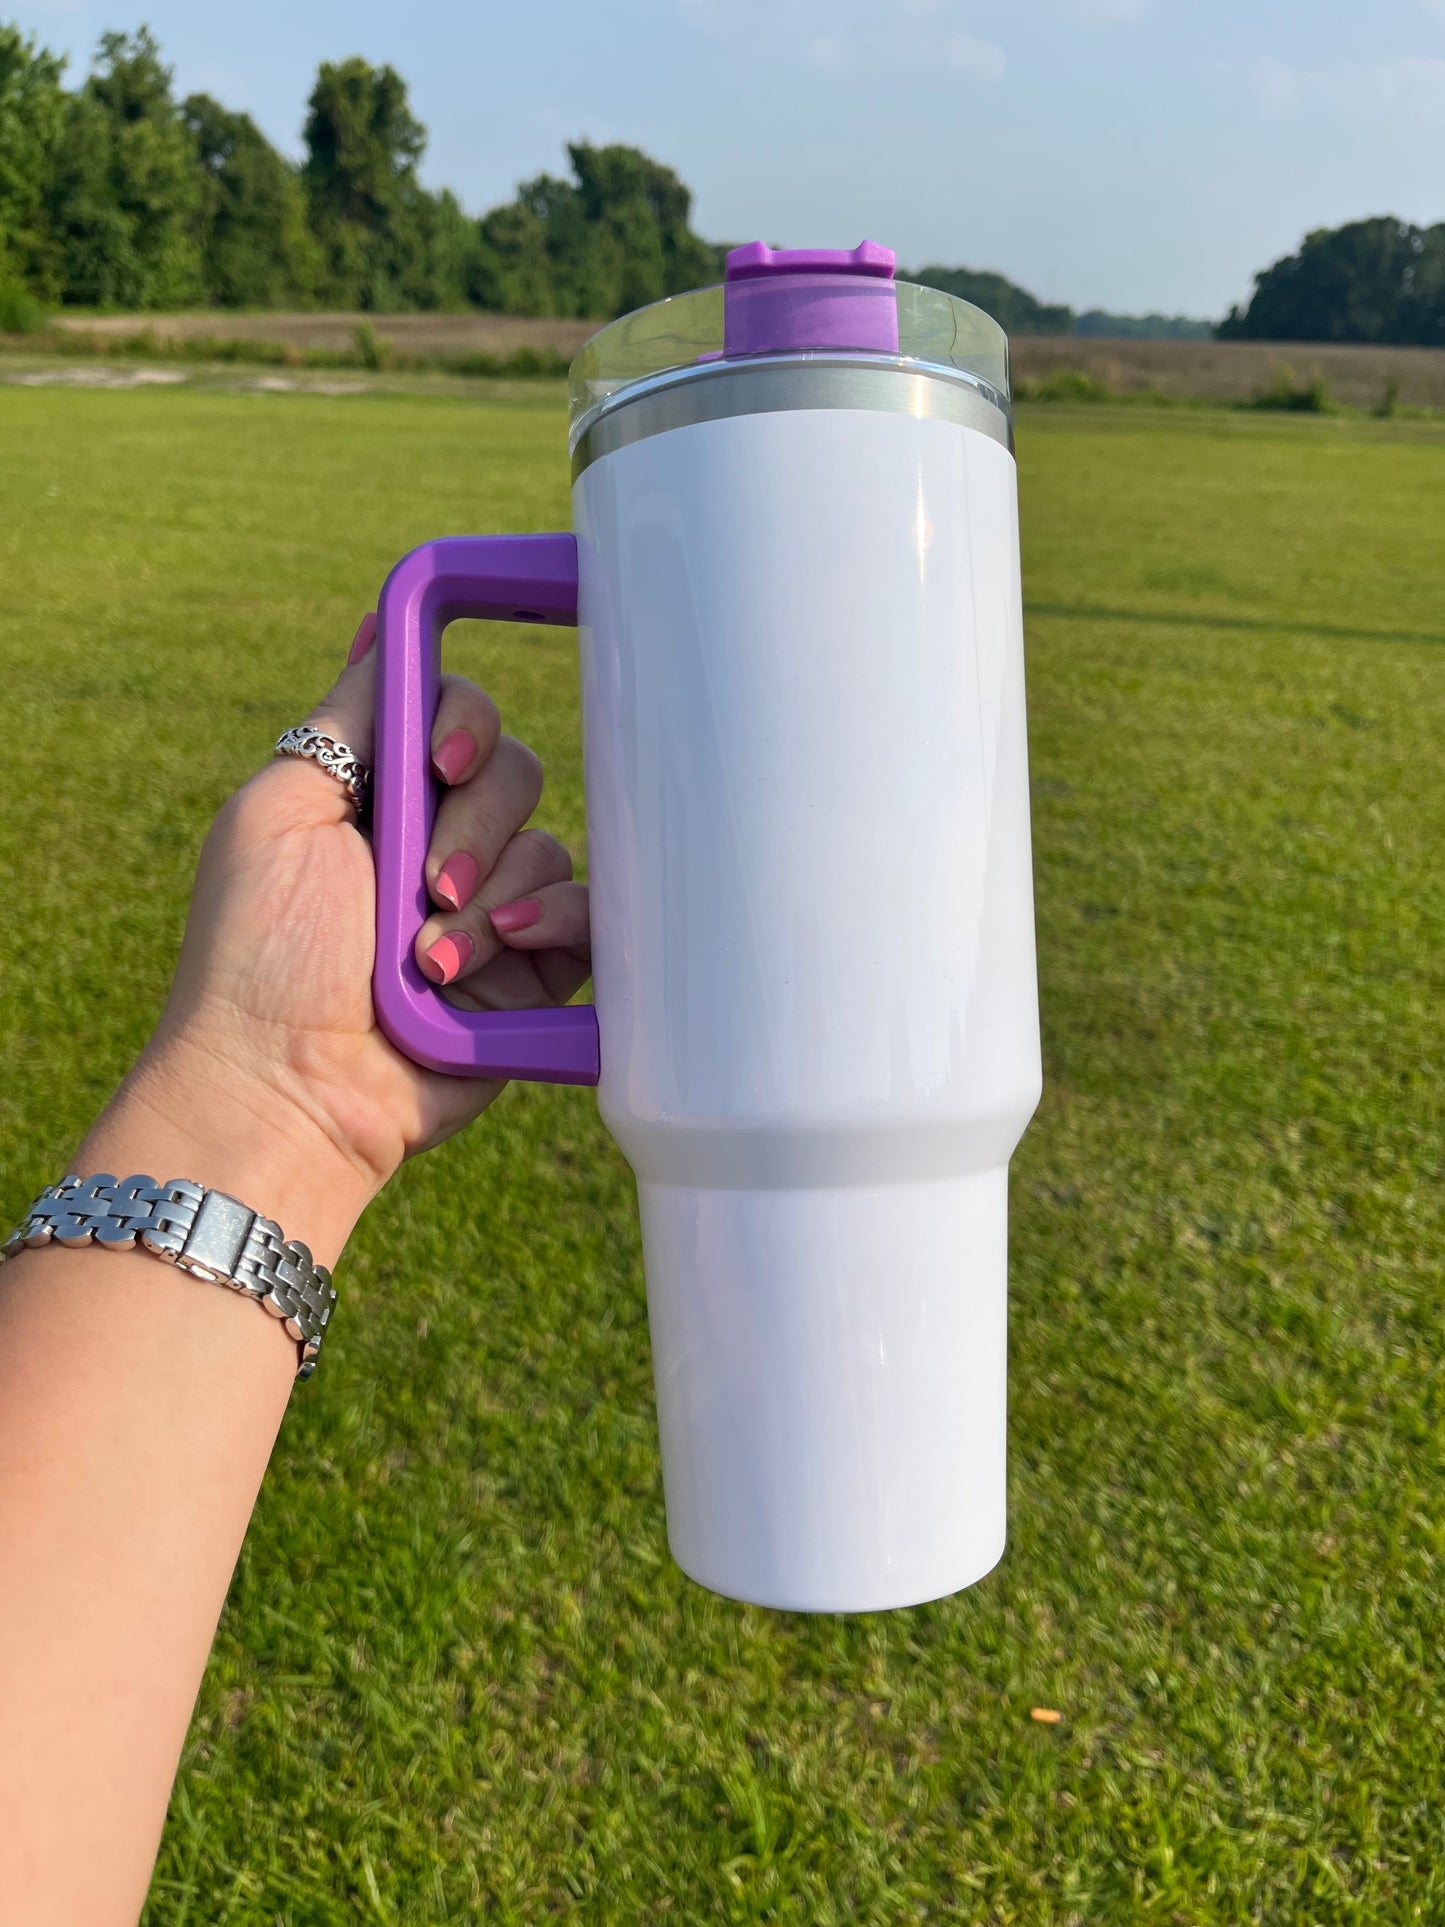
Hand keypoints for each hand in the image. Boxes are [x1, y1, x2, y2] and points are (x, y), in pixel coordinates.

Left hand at [95, 614, 589, 1259]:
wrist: (290, 1082)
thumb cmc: (261, 952)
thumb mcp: (278, 812)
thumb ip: (345, 719)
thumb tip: (387, 626)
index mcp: (381, 797)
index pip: (459, 717)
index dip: (463, 726)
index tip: (435, 767)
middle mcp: (441, 845)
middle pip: (516, 772)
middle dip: (473, 826)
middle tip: (421, 886)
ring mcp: (492, 910)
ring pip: (550, 845)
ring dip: (492, 895)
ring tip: (432, 958)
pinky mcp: (534, 975)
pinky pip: (588, 918)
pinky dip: (553, 924)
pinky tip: (503, 950)